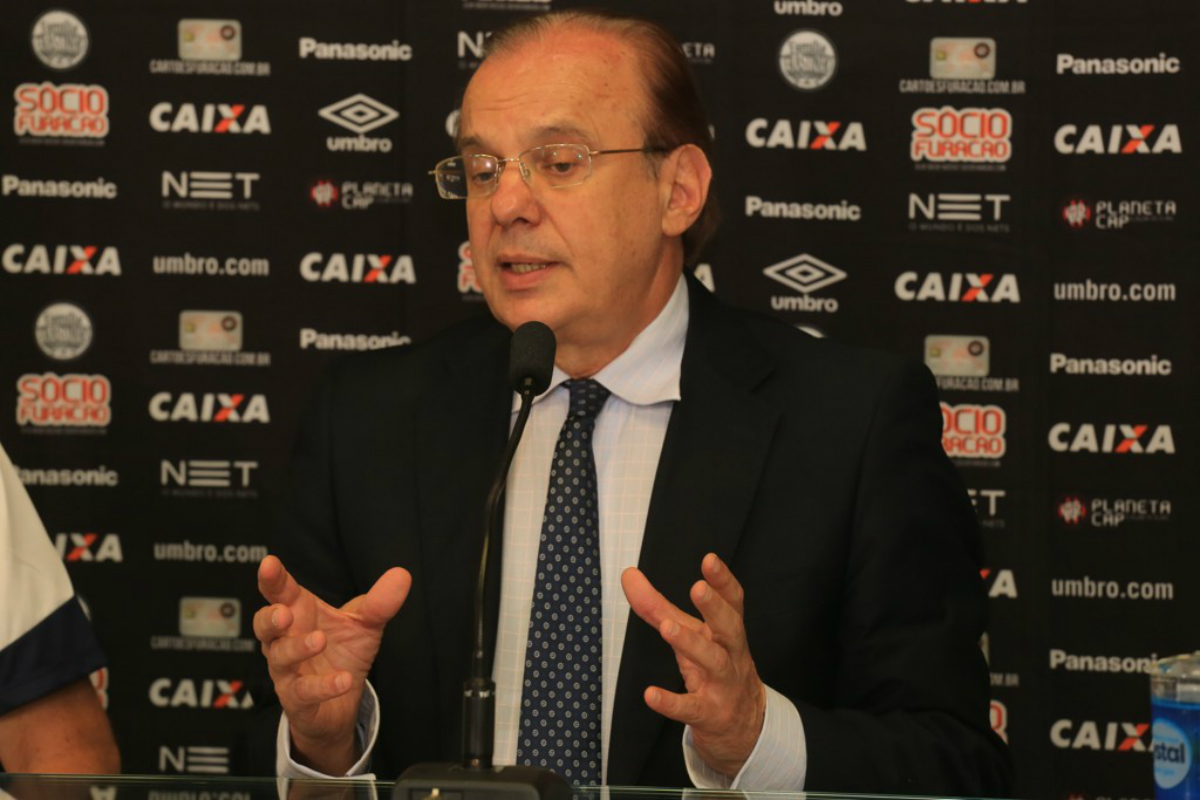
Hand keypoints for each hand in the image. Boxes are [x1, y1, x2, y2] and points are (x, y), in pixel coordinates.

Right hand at [254, 555, 410, 773]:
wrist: (342, 702)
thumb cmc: (343, 652)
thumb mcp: (365, 624)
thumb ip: (379, 602)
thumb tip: (402, 574)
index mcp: (299, 614)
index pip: (280, 593)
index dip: (273, 579)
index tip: (270, 563)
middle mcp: (285, 641)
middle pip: (264, 626)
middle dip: (270, 618)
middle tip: (285, 613)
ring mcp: (287, 671)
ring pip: (280, 658)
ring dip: (297, 648)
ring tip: (320, 639)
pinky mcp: (297, 700)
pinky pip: (303, 693)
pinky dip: (323, 686)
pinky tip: (343, 679)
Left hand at [622, 553, 765, 777]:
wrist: (745, 726)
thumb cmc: (714, 669)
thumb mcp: (691, 635)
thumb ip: (658, 606)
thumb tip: (629, 575)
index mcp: (727, 632)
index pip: (733, 602)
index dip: (723, 581)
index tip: (709, 560)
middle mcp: (730, 655)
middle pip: (730, 628)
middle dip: (715, 608)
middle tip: (698, 588)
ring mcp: (722, 685)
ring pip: (712, 662)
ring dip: (691, 644)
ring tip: (668, 627)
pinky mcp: (709, 713)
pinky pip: (691, 708)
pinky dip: (671, 702)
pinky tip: (651, 695)